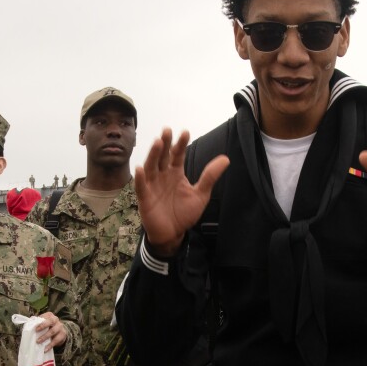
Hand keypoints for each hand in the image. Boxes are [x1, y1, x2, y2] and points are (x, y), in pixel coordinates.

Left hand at [35, 312, 68, 350]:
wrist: (59, 331)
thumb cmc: (47, 326)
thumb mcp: (43, 323)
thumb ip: (36, 322)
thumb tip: (28, 323)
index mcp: (50, 316)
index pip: (45, 317)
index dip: (41, 322)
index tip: (35, 328)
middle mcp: (56, 320)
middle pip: (51, 322)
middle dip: (43, 326)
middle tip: (36, 331)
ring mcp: (60, 327)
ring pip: (53, 331)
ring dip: (45, 337)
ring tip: (38, 342)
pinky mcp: (63, 335)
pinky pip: (56, 340)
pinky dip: (50, 345)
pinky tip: (45, 349)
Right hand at [133, 128, 228, 257]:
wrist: (173, 234)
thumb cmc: (184, 213)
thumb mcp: (200, 194)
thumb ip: (210, 176)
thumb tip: (225, 158)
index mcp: (176, 172)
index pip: (177, 155)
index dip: (180, 144)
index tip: (185, 133)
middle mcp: (162, 175)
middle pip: (163, 157)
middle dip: (165, 144)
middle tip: (167, 130)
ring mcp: (152, 186)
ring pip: (151, 167)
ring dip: (153, 155)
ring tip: (157, 143)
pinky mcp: (145, 199)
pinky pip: (142, 187)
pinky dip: (141, 179)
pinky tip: (141, 169)